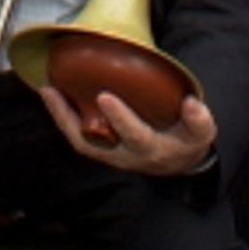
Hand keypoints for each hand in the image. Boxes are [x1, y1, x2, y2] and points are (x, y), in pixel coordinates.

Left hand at [39, 85, 217, 176]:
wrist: (175, 159)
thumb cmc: (185, 138)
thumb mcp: (200, 132)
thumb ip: (199, 120)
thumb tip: (191, 104)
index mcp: (152, 150)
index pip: (135, 138)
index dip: (121, 120)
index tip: (105, 97)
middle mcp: (126, 156)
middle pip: (98, 144)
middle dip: (76, 120)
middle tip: (61, 93)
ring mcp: (110, 153)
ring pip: (81, 141)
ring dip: (62, 117)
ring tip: (48, 91)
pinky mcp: (101, 147)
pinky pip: (77, 136)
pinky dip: (62, 117)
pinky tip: (51, 94)